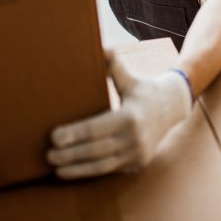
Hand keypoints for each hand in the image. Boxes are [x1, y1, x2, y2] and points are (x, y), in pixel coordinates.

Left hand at [47, 54, 191, 179]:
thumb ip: (113, 65)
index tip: (53, 137)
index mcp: (130, 117)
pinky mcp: (137, 163)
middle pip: (96, 150)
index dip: (74, 134)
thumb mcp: (129, 78)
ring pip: (102, 165)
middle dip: (71, 154)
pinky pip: (110, 170)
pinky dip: (90, 172)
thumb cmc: (143, 90)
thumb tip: (101, 48)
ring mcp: (137, 153)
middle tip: (48, 155)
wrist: (172, 108)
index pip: (96, 128)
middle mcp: (134, 138)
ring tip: (56, 168)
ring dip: (77, 169)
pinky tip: (73, 171)